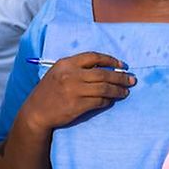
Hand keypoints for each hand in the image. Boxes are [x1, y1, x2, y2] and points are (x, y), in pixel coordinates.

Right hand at [20, 52, 135, 130]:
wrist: (36, 112)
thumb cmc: (48, 91)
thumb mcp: (58, 73)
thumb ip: (76, 68)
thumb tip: (103, 68)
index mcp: (66, 64)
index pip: (93, 57)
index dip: (110, 60)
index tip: (122, 66)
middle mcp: (71, 75)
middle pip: (103, 74)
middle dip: (120, 77)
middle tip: (131, 80)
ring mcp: (74, 91)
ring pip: (104, 88)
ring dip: (118, 90)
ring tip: (125, 92)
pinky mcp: (77, 105)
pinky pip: (99, 101)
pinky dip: (108, 100)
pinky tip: (112, 100)